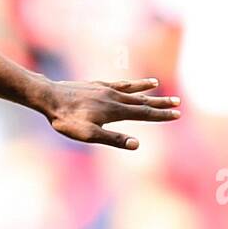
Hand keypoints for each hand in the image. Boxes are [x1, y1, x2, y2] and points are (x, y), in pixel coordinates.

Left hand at [39, 77, 179, 150]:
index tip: (177, 115)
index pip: (144, 114)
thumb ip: (113, 139)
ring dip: (147, 90)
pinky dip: (129, 83)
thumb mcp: (89, 135)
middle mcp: (114, 98)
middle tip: (178, 103)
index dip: (161, 115)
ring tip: (159, 87)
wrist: (49, 97)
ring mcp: (106, 89)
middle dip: (160, 104)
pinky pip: (118, 83)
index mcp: (115, 111)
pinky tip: (132, 83)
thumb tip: (137, 144)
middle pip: (142, 101)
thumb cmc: (67, 120)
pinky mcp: (96, 85)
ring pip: (132, 90)